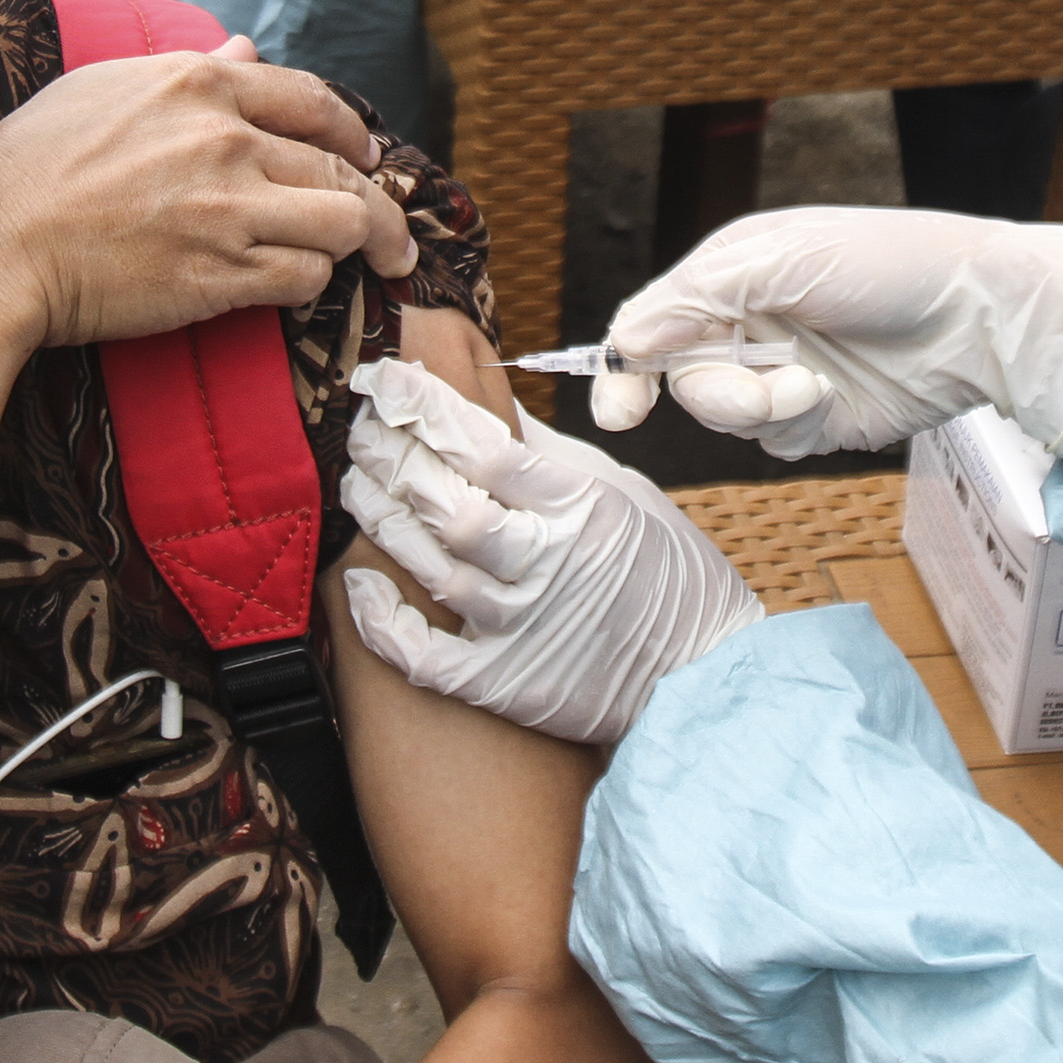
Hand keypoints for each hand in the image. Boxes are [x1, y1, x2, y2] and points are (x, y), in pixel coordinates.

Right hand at [0, 35, 411, 352]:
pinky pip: (304, 277)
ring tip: (362, 270)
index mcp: (199, 84)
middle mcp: (227, 138)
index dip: (352, 133)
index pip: (313, 99)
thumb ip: (189, 72)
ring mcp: (229, 206)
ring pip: (342, 223)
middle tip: (391, 240)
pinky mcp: (222, 271)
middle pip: (341, 168)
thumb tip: (246, 50)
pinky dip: (306, 283)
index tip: (366, 157)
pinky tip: (288, 287)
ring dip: (353, 249)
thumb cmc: (30, 167)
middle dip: (379, 208)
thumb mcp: (106, 89)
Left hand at [340, 356, 762, 744]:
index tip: (382, 380)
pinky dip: (384, 623)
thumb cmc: (666, 571)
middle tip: (360, 430)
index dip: (420, 406)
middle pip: (444, 500)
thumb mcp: (621, 490)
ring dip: (381, 519)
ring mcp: (524, 624)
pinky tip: (361, 586)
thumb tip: (479, 410)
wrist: (704, 669)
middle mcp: (547, 559)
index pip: (480, 443)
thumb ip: (546, 456)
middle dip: (389, 456)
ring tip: (358, 484)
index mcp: (577, 502)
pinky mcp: (506, 682)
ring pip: (430, 564)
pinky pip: (426, 656)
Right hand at [598, 207, 1062, 456]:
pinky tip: (831, 402)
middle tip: (760, 392)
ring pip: (727, 417)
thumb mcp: (787, 261)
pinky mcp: (818, 417)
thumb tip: (627, 338)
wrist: (982, 317)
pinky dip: (796, 426)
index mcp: (733, 273)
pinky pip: (775, 441)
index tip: (620, 412)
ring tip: (813, 386)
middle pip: (684, 379)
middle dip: (716, 391)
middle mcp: (750, 323)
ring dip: (764, 407)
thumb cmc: (892, 264)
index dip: (625, 367)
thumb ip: (699, 298)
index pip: (654, 323)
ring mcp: (783, 372)